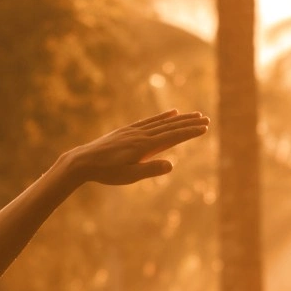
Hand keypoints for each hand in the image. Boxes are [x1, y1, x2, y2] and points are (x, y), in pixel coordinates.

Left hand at [60, 109, 209, 185]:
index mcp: (144, 146)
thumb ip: (150, 170)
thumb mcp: (129, 176)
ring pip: (161, 122)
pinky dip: (162, 116)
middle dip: (189, 123)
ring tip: (193, 114)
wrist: (83, 161)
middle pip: (170, 126)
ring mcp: (134, 131)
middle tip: (206, 119)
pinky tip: (171, 114)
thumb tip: (171, 165)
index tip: (205, 128)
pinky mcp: (127, 130)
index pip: (172, 137)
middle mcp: (141, 135)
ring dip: (179, 118)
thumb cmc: (106, 173)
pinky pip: (150, 121)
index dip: (190, 132)